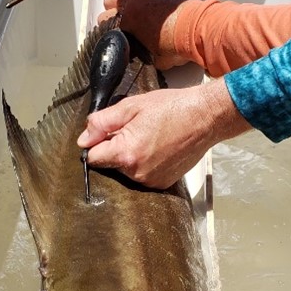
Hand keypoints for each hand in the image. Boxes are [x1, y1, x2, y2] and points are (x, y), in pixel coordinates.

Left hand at [77, 80, 249, 187]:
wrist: (206, 117)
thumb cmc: (172, 107)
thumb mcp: (132, 106)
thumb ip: (102, 123)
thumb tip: (84, 138)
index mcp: (126, 153)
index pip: (93, 158)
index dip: (97, 144)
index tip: (107, 133)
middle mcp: (137, 173)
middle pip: (110, 165)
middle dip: (116, 149)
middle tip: (135, 130)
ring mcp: (151, 181)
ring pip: (127, 171)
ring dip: (131, 157)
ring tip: (150, 138)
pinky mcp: (164, 183)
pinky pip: (143, 176)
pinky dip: (146, 164)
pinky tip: (159, 149)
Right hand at [99, 0, 193, 69]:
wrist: (197, 29)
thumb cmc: (177, 44)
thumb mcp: (153, 57)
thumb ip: (142, 52)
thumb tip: (142, 53)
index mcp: (128, 19)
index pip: (105, 19)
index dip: (103, 25)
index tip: (106, 28)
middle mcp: (134, 0)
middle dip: (109, 7)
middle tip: (111, 13)